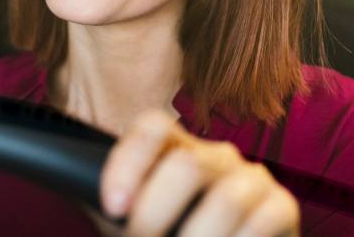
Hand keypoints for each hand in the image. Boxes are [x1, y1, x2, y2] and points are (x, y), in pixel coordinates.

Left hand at [101, 110, 299, 236]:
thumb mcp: (135, 225)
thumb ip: (110, 206)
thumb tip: (71, 183)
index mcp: (174, 151)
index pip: (152, 128)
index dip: (129, 163)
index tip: (113, 208)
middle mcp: (214, 156)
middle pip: (185, 165)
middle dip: (156, 217)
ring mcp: (252, 177)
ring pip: (225, 199)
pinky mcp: (282, 205)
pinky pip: (261, 221)